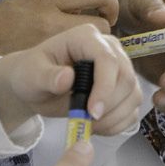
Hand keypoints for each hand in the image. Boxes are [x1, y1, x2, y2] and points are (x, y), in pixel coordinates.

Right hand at [0, 0, 119, 66]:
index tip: (107, 11)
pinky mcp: (43, 69)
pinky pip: (78, 70)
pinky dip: (83, 71)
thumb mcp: (24, 2)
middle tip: (96, 41)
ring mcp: (47, 45)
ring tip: (87, 59)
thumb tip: (85, 2)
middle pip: (100, 25)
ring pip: (91, 50)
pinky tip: (76, 73)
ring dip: (94, 55)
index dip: (109, 2)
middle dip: (102, 33)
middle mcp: (49, 19)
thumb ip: (55, 3)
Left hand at [0, 24, 141, 136]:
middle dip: (109, 105)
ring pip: (133, 94)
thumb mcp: (31, 75)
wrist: (37, 86)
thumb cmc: (32, 74)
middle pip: (126, 77)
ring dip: (114, 117)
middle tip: (87, 123)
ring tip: (89, 126)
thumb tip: (67, 77)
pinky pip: (132, 108)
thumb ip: (47, 76)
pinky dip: (119, 123)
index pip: (108, 59)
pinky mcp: (123, 88)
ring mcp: (119, 67)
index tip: (91, 112)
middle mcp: (110, 48)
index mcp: (87, 38)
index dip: (104, 87)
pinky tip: (98, 127)